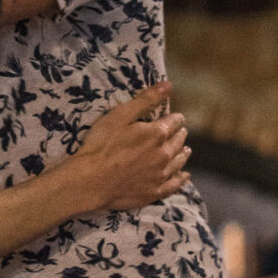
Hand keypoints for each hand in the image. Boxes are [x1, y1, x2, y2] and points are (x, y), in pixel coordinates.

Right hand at [75, 82, 189, 212]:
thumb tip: (168, 86)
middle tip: (180, 132)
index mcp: (157, 134)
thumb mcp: (120, 115)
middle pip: (178, 141)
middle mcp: (164, 155)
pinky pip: (175, 185)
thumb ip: (146, 100)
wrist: (90, 180)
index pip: (175, 122)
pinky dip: (181, 178)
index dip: (175, 118)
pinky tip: (185, 176)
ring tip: (186, 150)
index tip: (175, 117)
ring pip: (179, 162)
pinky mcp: (154, 192)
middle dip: (179, 134)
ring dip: (183, 154)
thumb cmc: (101, 145)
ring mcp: (160, 175)